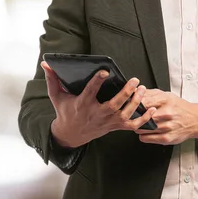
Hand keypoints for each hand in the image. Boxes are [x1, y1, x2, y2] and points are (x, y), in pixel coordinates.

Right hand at [41, 61, 156, 148]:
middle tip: (135, 80)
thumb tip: (45, 63)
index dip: (98, 81)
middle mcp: (97, 114)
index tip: (105, 71)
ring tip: (142, 89)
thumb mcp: (56, 96)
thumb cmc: (65, 111)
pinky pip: (132, 126)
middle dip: (125, 93)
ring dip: (136, 103)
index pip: (91, 91)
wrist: (71, 135)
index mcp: (83, 104)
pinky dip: (144, 120)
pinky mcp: (115, 127)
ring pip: (125, 114)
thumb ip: (52, 79)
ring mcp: (108, 122)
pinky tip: (152, 109)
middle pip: (114, 105)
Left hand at [136, 89, 197, 144]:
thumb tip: (134, 91)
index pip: (143, 102)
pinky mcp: (166, 138)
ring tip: (141, 123)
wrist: (194, 120)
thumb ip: (149, 93)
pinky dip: (143, 135)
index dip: (134, 104)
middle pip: (141, 116)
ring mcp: (166, 127)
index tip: (131, 105)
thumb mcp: (166, 95)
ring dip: (138, 126)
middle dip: (135, 116)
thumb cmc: (179, 107)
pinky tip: (146, 131)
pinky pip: (146, 138)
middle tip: (133, 115)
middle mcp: (166, 113)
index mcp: (165, 100)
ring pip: (142, 128)